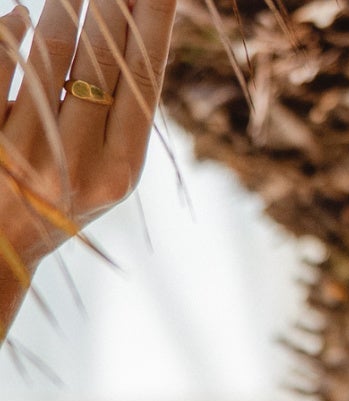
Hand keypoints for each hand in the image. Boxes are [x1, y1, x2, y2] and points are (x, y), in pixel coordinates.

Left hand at [0, 0, 173, 297]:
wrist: (1, 250)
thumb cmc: (55, 197)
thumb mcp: (99, 171)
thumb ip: (112, 110)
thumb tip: (121, 22)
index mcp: (120, 171)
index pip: (144, 79)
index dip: (155, 23)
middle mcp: (82, 165)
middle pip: (103, 61)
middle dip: (113, 4)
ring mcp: (32, 154)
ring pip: (53, 56)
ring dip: (65, 9)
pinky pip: (1, 71)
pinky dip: (12, 36)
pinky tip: (19, 16)